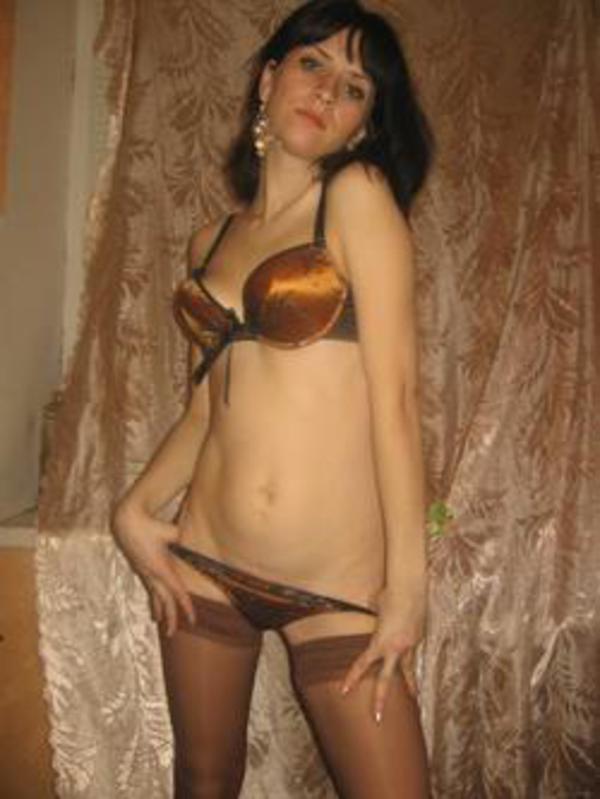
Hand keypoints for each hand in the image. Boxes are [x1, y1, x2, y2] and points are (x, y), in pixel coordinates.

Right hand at [111, 503, 194, 635]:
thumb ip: (184, 538)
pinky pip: (147, 586)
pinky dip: (151, 597)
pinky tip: (151, 600)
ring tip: (158, 622)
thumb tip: (193, 540)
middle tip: (172, 633)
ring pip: (153, 595)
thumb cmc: (151, 525)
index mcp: (161, 569)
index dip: (186, 607)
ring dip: (157, 609)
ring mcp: (143, 571)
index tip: (193, 620)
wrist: (126, 521)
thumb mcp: (172, 531)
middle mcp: (152, 574)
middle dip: (169, 618)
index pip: (178, 593)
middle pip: (163, 601)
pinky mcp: (139, 567)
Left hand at [341, 583, 425, 722]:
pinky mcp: (420, 638)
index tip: (344, 691)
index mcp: (380, 642)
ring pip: (408, 669)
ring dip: (410, 685)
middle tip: (378, 718)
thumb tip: (368, 611)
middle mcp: (396, 648)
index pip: (363, 664)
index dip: (352, 678)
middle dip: (382, 699)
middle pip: (387, 680)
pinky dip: (411, 651)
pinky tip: (411, 645)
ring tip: (413, 699)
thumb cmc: (388, 595)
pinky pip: (414, 650)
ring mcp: (410, 645)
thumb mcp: (373, 609)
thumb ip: (372, 618)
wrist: (410, 588)